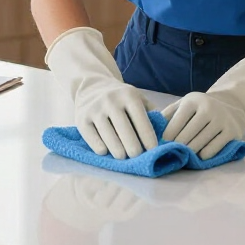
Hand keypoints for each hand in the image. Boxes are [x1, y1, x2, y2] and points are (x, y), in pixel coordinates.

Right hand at [46, 26, 158, 159]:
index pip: (140, 119)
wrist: (91, 86)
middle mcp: (111, 100)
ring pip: (109, 136)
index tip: (153, 150)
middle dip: (134, 147)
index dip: (148, 136)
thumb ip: (150, 112)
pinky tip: (106, 152)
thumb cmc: (121, 98)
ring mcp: (95, 109)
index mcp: (128, 95)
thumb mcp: (137, 98)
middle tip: (138, 157)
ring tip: (124, 158)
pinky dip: (101, 148)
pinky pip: (92, 139)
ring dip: (118, 151)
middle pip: (125, 130)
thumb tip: (163, 133)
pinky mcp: (81, 119)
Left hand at [162, 46, 244, 159]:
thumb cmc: (200, 108)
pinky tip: (199, 156)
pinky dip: (204, 155)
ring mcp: (221, 120)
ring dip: (189, 153)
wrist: (232, 105)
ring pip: (199, 144)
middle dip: (177, 147)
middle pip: (186, 136)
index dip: (166, 137)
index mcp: (193, 101)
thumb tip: (151, 129)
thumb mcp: (184, 105)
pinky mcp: (232, 132)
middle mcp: (208, 108)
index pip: (175, 123)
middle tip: (170, 155)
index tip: (160, 146)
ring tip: (182, 157)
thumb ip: (168, 115)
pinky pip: (213, 149)